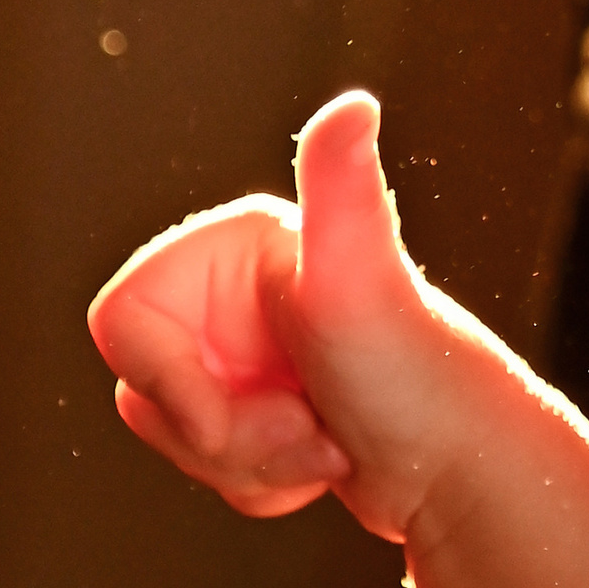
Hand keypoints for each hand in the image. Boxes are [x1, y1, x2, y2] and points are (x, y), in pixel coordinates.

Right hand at [87, 91, 495, 543]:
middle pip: (146, 388)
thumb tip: (355, 106)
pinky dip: (260, 481)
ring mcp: (241, 349)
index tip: (238, 413)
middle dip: (224, 434)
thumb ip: (342, 192)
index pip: (120, 323)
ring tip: (325, 442)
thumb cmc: (417, 377)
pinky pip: (206, 463)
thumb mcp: (361, 281)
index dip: (172, 384)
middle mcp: (228, 288)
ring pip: (173, 431)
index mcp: (230, 245)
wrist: (468, 469)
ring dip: (247, 462)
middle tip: (306, 425)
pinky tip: (323, 460)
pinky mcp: (257, 405)